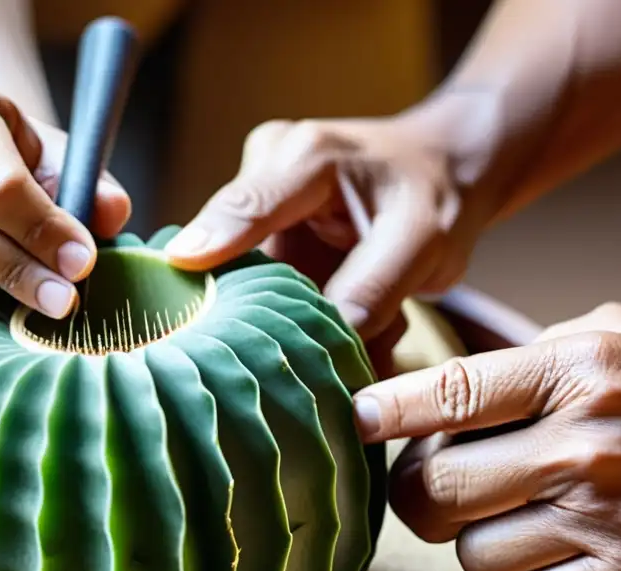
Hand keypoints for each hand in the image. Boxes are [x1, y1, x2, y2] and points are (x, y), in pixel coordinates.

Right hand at [162, 109, 489, 374]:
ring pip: (246, 281)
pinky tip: (335, 332)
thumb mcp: (425, 240)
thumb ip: (376, 285)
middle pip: (229, 252)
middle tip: (263, 361)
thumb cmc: (437, 196)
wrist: (444, 174)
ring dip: (283, 323)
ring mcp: (263, 213)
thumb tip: (330, 337)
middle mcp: (268, 177)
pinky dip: (298, 321)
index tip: (176, 269)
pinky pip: (267, 293)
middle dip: (246, 309)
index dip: (211, 240)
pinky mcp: (268, 244)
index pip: (246, 205)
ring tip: (335, 346)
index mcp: (304, 159)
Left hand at [353, 302, 620, 570]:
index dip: (387, 409)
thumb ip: (535, 351)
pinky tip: (565, 560)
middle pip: (434, 491)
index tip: (356, 420)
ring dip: (484, 544)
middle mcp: (580, 445)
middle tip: (444, 490)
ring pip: (472, 554)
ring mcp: (603, 519)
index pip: (449, 392)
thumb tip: (450, 376)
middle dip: (422, 496)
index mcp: (574, 372)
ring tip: (526, 523)